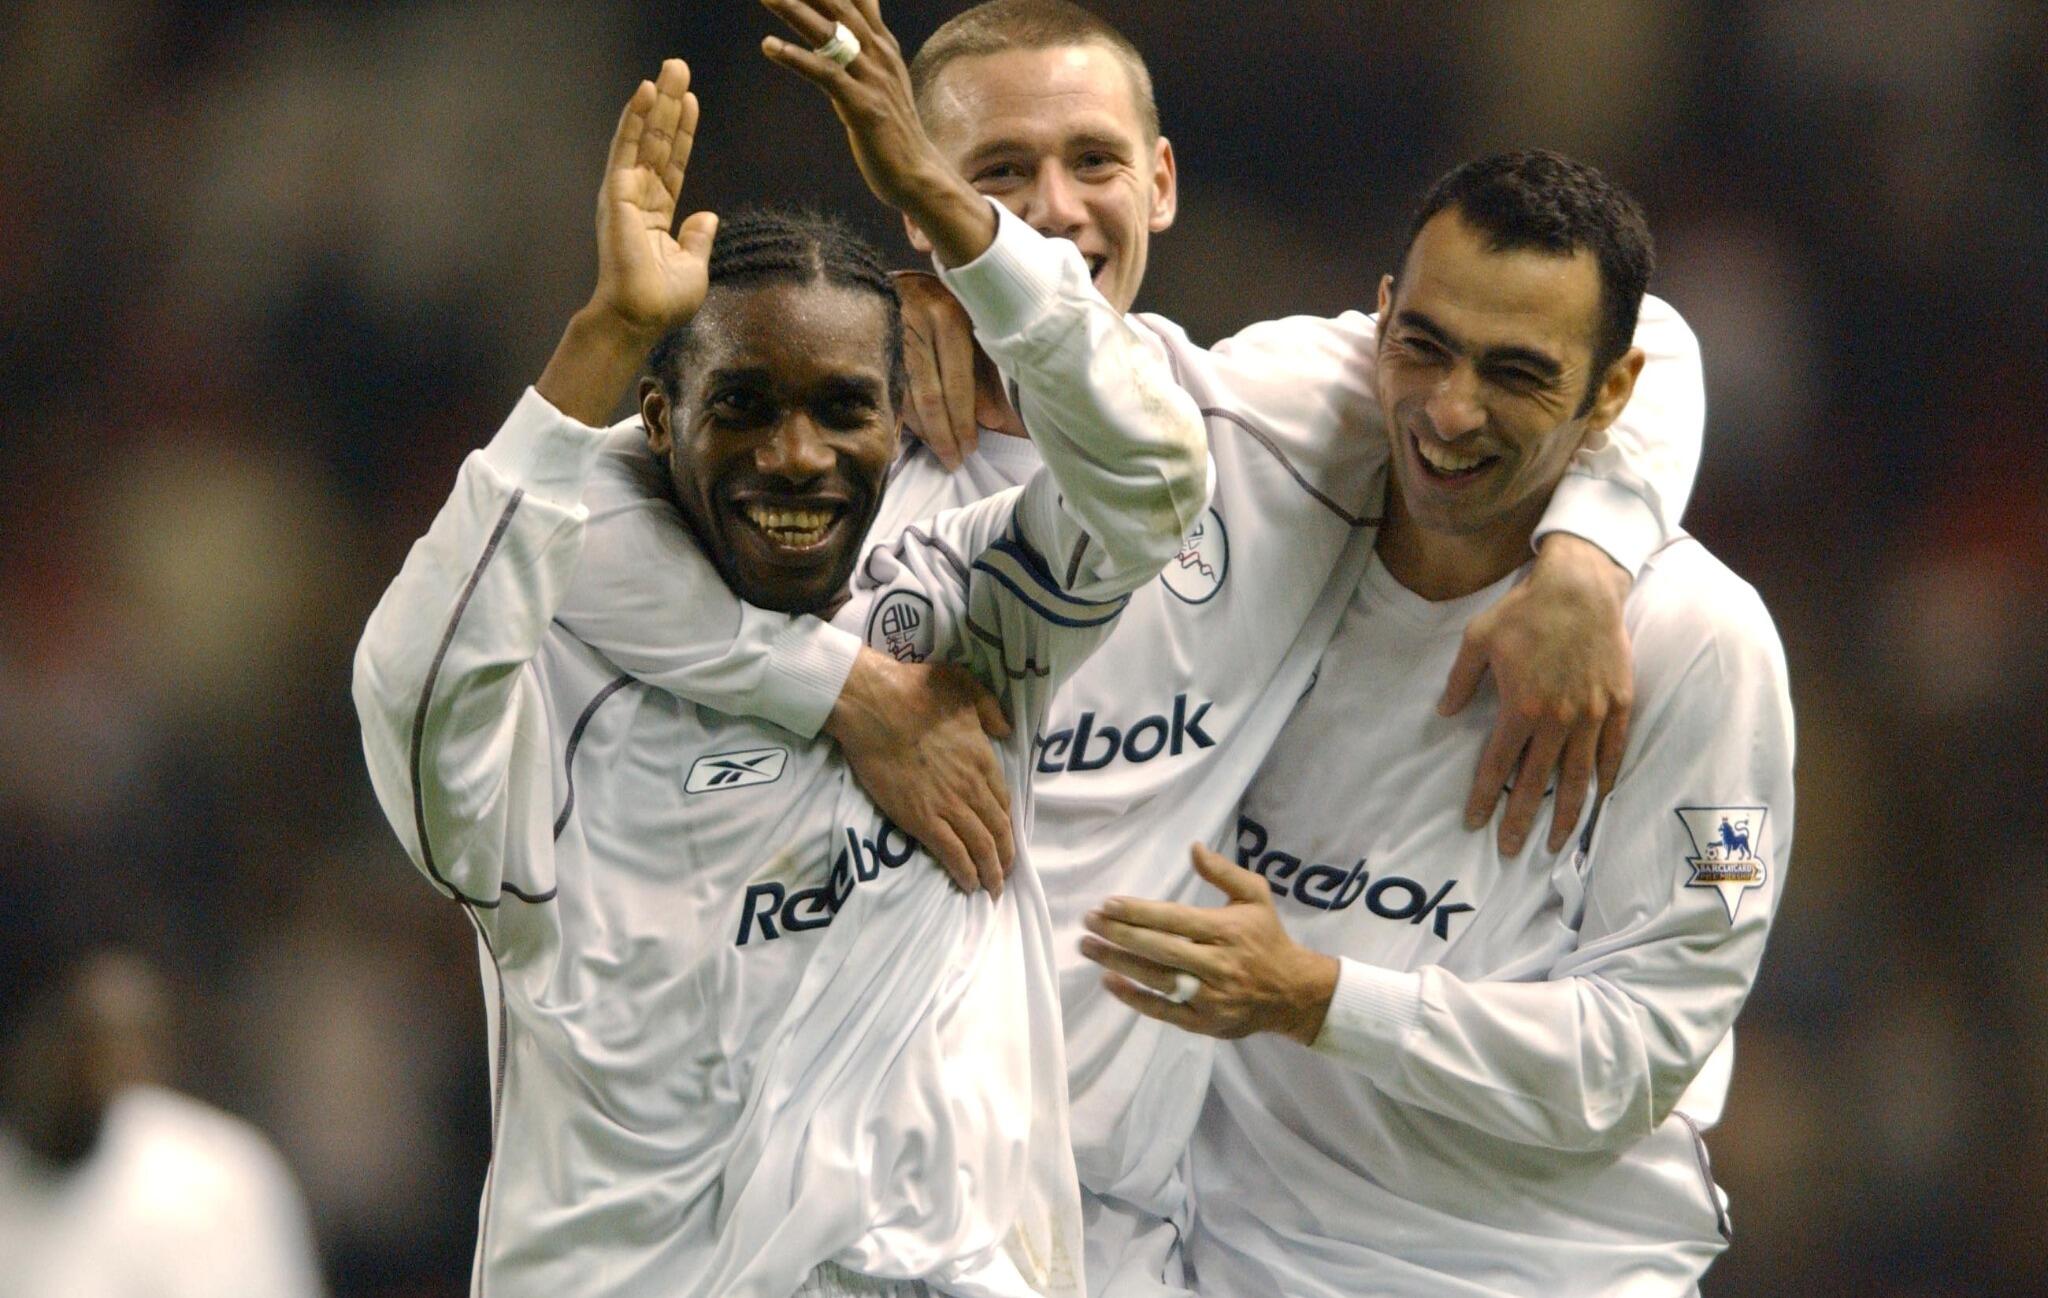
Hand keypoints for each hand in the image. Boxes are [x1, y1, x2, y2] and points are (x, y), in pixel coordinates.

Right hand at [588, 59, 718, 337]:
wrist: (639, 317)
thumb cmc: (663, 302)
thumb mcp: (692, 266)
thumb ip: (698, 238)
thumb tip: (707, 216)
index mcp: (656, 216)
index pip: (672, 165)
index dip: (682, 134)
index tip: (691, 103)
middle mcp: (639, 199)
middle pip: (657, 143)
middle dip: (669, 106)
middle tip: (678, 67)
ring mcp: (626, 194)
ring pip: (644, 138)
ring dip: (656, 102)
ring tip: (668, 68)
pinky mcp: (617, 193)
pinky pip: (627, 148)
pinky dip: (634, 119)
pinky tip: (645, 92)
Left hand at [758, 0, 995, 266]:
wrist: (917, 172)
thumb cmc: (895, 127)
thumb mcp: (886, 76)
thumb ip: (871, 42)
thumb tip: (864, 11)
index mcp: (884, 46)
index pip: (858, 0)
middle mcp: (880, 55)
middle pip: (840, 7)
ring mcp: (873, 79)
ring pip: (829, 34)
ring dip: (795, 11)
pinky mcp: (863, 106)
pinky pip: (825, 74)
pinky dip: (795, 57)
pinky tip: (769, 46)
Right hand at [823, 647, 1015, 895]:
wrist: (874, 705)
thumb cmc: (914, 691)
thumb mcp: (964, 686)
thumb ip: (990, 708)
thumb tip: (1004, 731)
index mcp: (982, 757)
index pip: (1003, 800)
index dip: (1007, 823)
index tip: (1007, 837)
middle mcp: (972, 786)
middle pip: (997, 829)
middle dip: (1005, 856)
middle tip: (1005, 873)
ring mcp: (948, 805)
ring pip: (980, 847)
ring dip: (990, 872)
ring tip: (992, 888)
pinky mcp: (921, 819)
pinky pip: (952, 853)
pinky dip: (965, 872)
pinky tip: (969, 885)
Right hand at [891, 270, 1025, 468]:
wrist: (900, 277)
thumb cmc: (945, 303)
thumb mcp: (972, 326)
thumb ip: (982, 371)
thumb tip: (991, 420)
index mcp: (949, 318)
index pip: (957, 382)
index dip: (963, 420)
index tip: (970, 448)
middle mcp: (919, 324)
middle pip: (930, 395)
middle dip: (943, 434)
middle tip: (953, 462)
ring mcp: (891, 334)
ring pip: (906, 396)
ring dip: (922, 432)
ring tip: (938, 454)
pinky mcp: (872, 343)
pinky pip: (887, 390)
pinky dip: (898, 418)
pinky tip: (904, 440)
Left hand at [1080, 845, 1339, 1045]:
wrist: (1293, 994)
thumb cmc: (1267, 938)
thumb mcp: (1256, 896)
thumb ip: (1224, 872)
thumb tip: (1194, 847)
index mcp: (1227, 930)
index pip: (1175, 919)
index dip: (1139, 913)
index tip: (1107, 904)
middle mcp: (1218, 963)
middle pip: (1161, 949)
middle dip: (1120, 935)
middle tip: (1088, 922)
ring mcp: (1211, 996)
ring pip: (1158, 979)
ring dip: (1118, 963)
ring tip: (1087, 947)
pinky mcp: (1205, 1022)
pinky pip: (1164, 1011)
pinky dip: (1135, 998)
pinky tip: (1110, 981)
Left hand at [1442, 533, 1633, 854]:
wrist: (1581, 586)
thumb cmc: (1525, 611)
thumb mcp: (1477, 639)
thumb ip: (1460, 681)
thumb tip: (1444, 713)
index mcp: (1521, 707)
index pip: (1498, 766)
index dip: (1486, 798)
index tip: (1476, 823)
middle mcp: (1558, 719)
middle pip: (1537, 782)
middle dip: (1522, 820)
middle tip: (1512, 851)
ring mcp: (1593, 714)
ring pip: (1579, 776)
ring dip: (1567, 813)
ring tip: (1558, 843)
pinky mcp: (1620, 703)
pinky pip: (1614, 750)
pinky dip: (1607, 778)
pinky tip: (1601, 799)